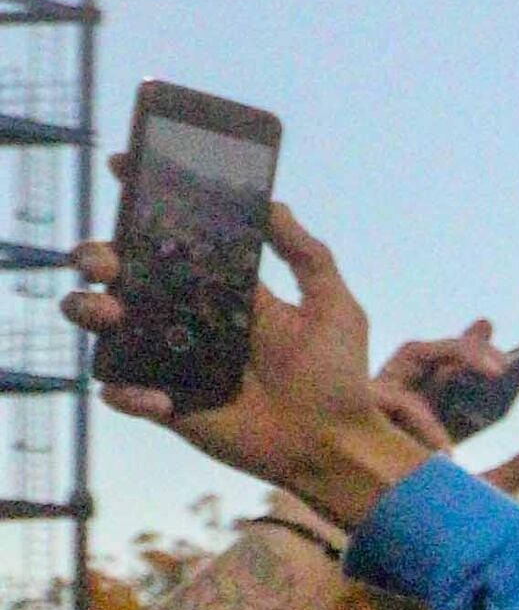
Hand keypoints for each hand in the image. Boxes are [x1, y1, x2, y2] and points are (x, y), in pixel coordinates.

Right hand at [68, 200, 439, 531]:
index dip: (141, 204)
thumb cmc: (338, 375)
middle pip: (121, 276)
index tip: (120, 167)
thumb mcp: (333, 306)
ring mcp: (170, 359)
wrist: (333, 442)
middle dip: (98, 257)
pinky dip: (124, 391)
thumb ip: (306, 253)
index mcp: (221, 289)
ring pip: (103, 325)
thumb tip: (272, 202)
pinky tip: (157, 397)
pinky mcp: (164, 402)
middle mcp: (187, 318)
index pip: (170, 240)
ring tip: (108, 312)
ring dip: (88, 311)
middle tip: (104, 260)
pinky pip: (120, 391)